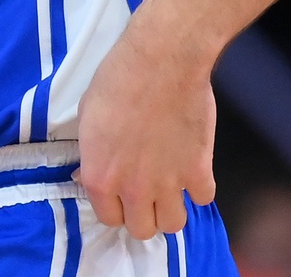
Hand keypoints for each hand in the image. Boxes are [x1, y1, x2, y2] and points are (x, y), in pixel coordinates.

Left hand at [74, 16, 217, 239]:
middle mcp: (134, 188)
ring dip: (171, 208)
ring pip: (175, 224)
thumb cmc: (116, 80)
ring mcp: (169, 183)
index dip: (114, 205)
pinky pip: (204, 198)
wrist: (160, 61)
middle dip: (142, 213)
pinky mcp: (200, 170)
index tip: (119, 192)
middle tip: (144, 192)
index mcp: (101, 176)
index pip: (108, 217)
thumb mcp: (86, 117)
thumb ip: (91, 155)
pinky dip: (199, 187)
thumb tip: (91, 175)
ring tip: (168, 187)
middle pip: (142, 229)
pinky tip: (191, 168)